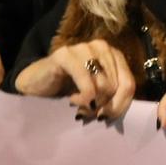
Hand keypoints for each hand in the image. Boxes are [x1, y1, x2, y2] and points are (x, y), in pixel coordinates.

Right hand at [14, 38, 136, 120]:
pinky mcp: (66, 54)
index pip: (129, 83)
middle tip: (88, 111)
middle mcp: (102, 47)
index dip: (120, 105)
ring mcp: (84, 48)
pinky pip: (86, 83)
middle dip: (104, 105)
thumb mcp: (97, 93)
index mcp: (114, 55)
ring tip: (80, 106)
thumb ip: (112, 97)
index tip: (106, 117)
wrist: (37, 83)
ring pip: (104, 84)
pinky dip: (82, 97)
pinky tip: (72, 100)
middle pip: (117, 86)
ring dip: (92, 103)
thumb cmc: (69, 89)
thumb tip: (121, 111)